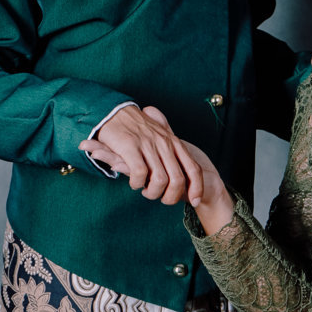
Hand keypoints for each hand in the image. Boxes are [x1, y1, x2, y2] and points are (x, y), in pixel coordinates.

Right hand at [82, 107, 233, 230]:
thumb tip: (184, 173)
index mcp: (174, 142)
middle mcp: (164, 143)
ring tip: (145, 190)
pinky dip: (137, 183)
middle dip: (171, 196)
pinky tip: (134, 182)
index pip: (193, 169)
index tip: (195, 201)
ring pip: (161, 180)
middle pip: (178, 179)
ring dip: (153, 192)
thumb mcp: (159, 136)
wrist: (114, 110)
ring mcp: (148, 144)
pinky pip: (140, 173)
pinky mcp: (131, 146)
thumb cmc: (137, 127)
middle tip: (160, 197)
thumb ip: (171, 151)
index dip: (197, 188)